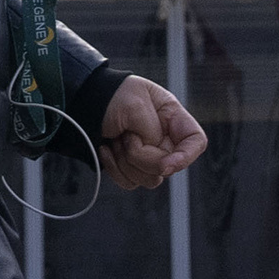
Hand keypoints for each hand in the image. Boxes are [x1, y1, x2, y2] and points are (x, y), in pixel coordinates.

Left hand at [93, 75, 206, 194]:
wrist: (83, 103)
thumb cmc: (110, 96)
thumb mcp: (135, 105)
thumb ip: (153, 133)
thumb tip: (159, 161)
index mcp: (171, 117)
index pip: (196, 141)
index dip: (186, 156)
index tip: (165, 164)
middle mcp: (164, 138)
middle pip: (168, 167)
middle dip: (142, 156)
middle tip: (126, 134)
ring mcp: (148, 155)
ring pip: (150, 179)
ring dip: (126, 161)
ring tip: (116, 138)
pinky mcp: (131, 167)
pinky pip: (131, 182)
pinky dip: (115, 169)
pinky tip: (106, 149)